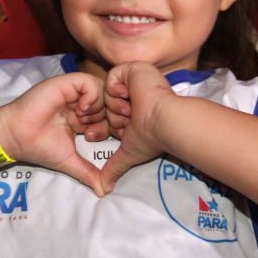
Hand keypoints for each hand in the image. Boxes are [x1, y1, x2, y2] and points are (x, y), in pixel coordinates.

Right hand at [0, 72, 106, 195]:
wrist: (17, 137)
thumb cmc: (40, 147)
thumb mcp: (69, 161)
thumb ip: (88, 173)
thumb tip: (104, 192)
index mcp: (81, 118)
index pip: (108, 116)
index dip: (113, 126)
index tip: (108, 139)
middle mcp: (79, 103)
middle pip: (109, 102)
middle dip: (109, 117)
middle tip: (97, 131)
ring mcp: (73, 92)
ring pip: (102, 90)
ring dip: (99, 107)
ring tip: (85, 122)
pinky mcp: (65, 84)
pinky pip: (89, 82)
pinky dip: (91, 96)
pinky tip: (81, 111)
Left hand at [101, 61, 175, 191]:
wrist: (165, 121)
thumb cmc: (150, 137)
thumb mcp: (128, 152)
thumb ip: (114, 167)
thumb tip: (104, 190)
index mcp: (132, 110)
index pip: (107, 116)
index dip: (100, 127)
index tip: (92, 136)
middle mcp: (134, 94)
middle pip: (105, 103)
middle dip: (110, 117)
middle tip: (124, 122)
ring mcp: (135, 80)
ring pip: (108, 91)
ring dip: (116, 105)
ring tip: (131, 110)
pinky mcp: (135, 68)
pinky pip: (113, 76)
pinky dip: (116, 89)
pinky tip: (130, 97)